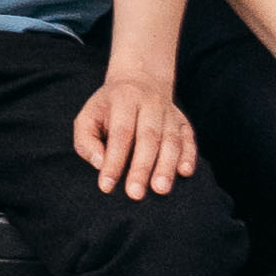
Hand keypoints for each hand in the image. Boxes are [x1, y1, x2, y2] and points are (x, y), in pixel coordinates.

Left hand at [70, 68, 195, 198]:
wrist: (140, 80)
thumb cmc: (108, 108)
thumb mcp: (88, 117)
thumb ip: (86, 140)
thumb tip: (99, 163)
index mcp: (123, 100)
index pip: (120, 133)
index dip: (113, 160)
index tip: (106, 186)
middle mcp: (150, 104)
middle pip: (148, 137)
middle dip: (142, 167)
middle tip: (135, 194)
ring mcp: (169, 113)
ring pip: (171, 140)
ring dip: (167, 166)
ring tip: (161, 189)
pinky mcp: (183, 122)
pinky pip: (188, 139)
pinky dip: (188, 155)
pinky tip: (184, 172)